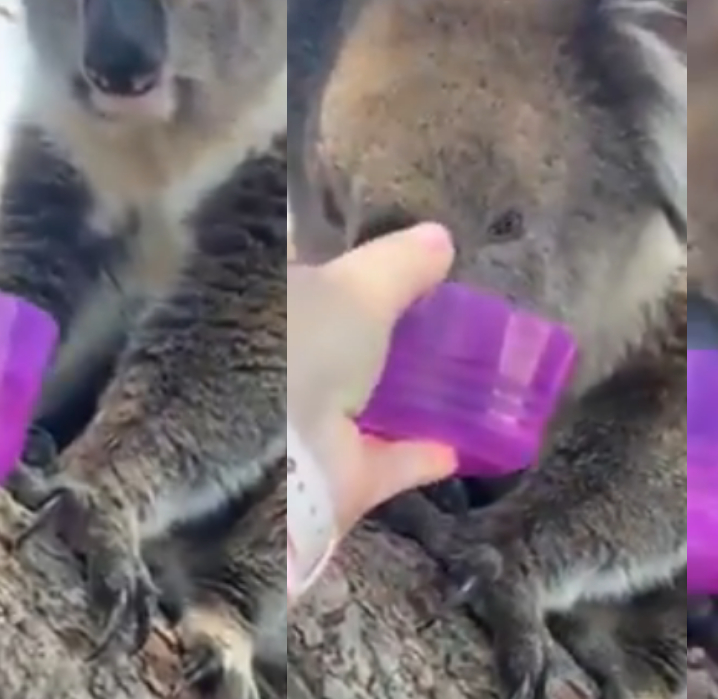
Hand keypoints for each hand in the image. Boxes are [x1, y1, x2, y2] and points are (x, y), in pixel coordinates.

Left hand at [287, 222, 459, 535]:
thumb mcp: (358, 288)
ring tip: (455, 378)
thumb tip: (439, 237)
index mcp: (261, 302)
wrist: (265, 462)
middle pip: (327, 337)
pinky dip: (415, 456)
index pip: (290, 265)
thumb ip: (399, 263)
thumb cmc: (300, 348)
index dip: (325, 251)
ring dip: (396, 396)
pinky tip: (455, 448)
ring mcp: (294, 423)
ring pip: (352, 403)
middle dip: (370, 330)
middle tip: (429, 315)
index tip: (370, 249)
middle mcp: (272, 360)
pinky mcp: (326, 481)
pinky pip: (380, 462)